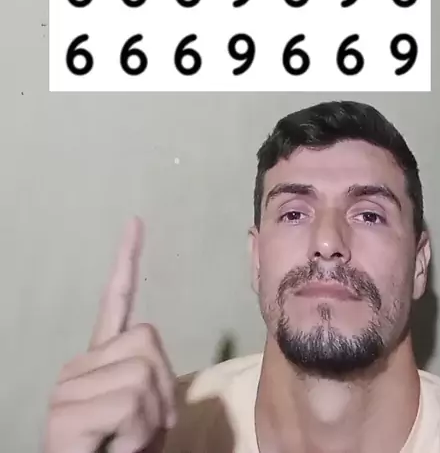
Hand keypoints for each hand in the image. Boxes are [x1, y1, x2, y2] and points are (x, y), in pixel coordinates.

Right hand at [43, 217, 176, 452]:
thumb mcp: (149, 414)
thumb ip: (153, 378)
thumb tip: (150, 351)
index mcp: (101, 361)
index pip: (115, 301)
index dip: (126, 260)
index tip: (135, 222)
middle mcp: (78, 366)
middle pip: (148, 341)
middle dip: (163, 391)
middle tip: (141, 430)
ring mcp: (66, 388)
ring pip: (143, 375)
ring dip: (150, 419)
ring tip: (122, 444)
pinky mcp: (63, 414)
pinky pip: (129, 405)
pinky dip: (136, 436)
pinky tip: (110, 450)